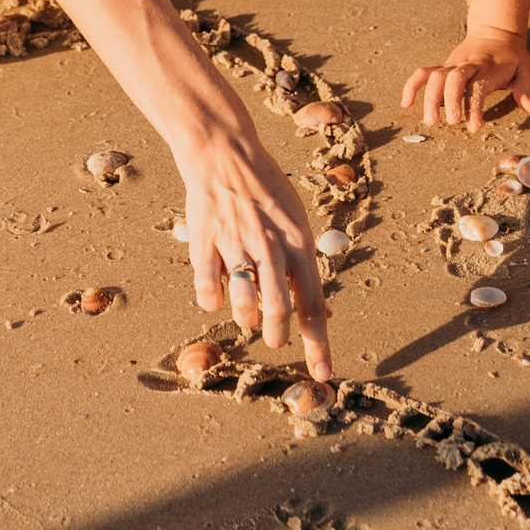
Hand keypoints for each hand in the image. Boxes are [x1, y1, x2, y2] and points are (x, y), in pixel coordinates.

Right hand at [180, 127, 331, 379]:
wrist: (224, 155)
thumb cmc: (266, 191)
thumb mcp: (297, 222)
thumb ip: (306, 267)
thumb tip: (324, 312)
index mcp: (299, 242)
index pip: (312, 303)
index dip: (318, 343)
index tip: (322, 375)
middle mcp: (271, 245)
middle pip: (278, 310)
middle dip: (277, 334)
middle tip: (274, 337)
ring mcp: (236, 244)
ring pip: (244, 305)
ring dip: (247, 318)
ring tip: (247, 311)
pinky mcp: (205, 243)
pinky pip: (208, 291)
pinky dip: (213, 300)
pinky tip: (217, 290)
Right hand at [401, 26, 529, 133]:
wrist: (496, 32)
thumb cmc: (511, 56)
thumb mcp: (525, 68)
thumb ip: (526, 89)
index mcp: (488, 68)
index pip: (478, 87)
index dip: (474, 107)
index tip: (473, 127)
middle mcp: (468, 65)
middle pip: (453, 79)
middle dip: (449, 101)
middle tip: (450, 123)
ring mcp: (453, 64)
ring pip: (436, 76)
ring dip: (429, 97)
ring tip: (430, 120)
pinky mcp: (444, 65)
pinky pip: (424, 73)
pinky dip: (412, 85)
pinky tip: (405, 103)